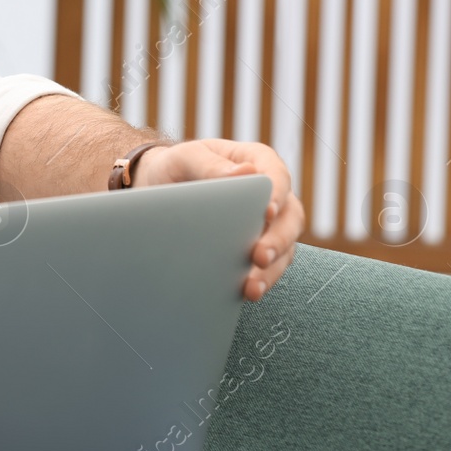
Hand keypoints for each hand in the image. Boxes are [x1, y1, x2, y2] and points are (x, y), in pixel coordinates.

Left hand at [134, 138, 302, 301]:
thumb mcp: (187, 157)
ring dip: (272, 269)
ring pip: (285, 247)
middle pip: (289, 217)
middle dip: (278, 240)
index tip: (267, 211)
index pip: (277, 176)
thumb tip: (246, 173)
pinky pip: (270, 267)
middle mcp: (271, 195)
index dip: (277, 194)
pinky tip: (247, 292)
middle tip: (260, 256)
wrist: (160, 187)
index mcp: (257, 162)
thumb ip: (211, 165)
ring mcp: (268, 224)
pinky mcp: (258, 248)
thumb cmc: (177, 166)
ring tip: (252, 287)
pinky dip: (261, 280)